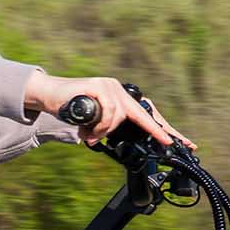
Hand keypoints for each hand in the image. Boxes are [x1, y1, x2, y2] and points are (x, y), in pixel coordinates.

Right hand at [25, 72, 195, 151]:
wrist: (49, 95)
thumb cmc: (70, 110)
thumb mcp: (94, 123)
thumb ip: (106, 129)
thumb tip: (111, 143)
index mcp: (121, 98)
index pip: (146, 115)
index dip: (162, 129)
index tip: (180, 142)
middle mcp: (119, 90)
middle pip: (143, 114)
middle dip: (158, 131)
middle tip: (169, 143)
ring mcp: (109, 86)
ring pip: (120, 116)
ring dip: (104, 132)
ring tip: (91, 136)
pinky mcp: (99, 86)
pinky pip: (108, 112)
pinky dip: (99, 126)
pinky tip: (89, 130)